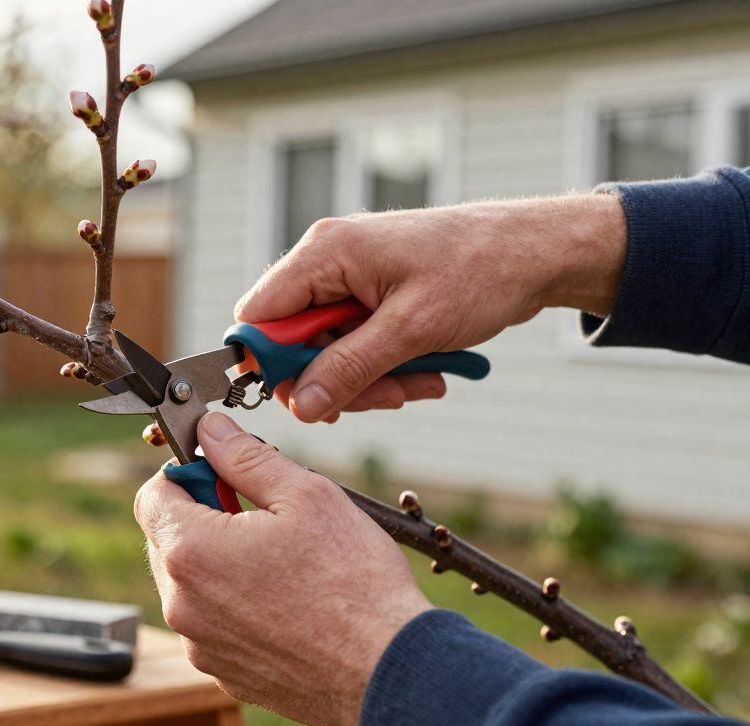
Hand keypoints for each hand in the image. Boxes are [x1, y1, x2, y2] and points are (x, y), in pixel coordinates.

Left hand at [135, 412, 431, 725]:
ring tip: (280, 560)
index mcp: (191, 552)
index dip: (185, 474)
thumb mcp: (305, 495)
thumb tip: (211, 431)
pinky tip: (285, 600)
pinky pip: (213, 624)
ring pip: (190, 585)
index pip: (152, 496)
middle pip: (167, 540)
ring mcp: (201, 644)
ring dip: (220, 563)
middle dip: (203, 517)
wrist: (389, 669)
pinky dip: (236, 606)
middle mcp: (183, 604)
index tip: (221, 473)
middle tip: (260, 514)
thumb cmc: (354, 582)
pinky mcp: (224, 672)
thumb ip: (245, 456)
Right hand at [235, 195, 627, 421]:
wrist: (534, 252)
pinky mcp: (371, 296)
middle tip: (383, 397)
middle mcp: (328, 261)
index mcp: (325, 253)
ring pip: (328, 351)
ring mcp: (350, 279)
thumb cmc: (480, 269)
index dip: (271, 362)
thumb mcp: (412, 329)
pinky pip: (356, 345)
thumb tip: (303, 406)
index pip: (259, 315)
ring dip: (368, 380)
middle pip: (294, 342)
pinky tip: (424, 374)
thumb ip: (349, 368)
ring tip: (418, 384)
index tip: (306, 397)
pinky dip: (384, 367)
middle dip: (335, 379)